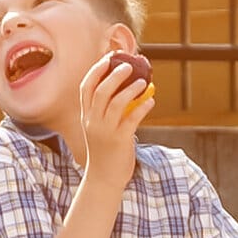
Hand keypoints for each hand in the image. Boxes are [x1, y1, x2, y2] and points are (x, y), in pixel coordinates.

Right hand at [75, 53, 152, 186]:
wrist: (104, 178)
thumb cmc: (105, 151)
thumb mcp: (99, 129)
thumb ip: (108, 111)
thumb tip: (129, 90)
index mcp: (86, 117)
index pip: (86, 87)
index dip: (96, 70)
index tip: (108, 58)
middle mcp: (93, 122)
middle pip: (101, 90)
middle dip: (115, 74)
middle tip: (129, 65)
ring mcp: (105, 131)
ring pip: (116, 102)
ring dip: (131, 88)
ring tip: (144, 81)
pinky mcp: (120, 140)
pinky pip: (132, 118)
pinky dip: (143, 106)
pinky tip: (151, 99)